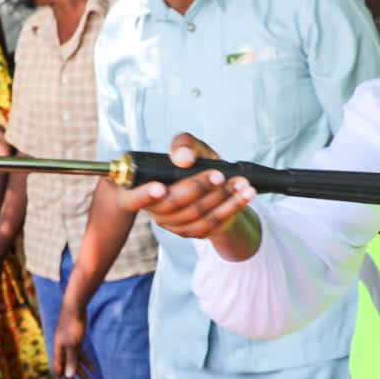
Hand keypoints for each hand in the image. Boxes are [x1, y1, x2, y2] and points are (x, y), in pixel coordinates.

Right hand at [52, 302, 93, 378]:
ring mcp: (70, 346)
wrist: (75, 307)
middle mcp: (63, 351)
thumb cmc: (72, 325)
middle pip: (67, 370)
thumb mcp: (72, 344)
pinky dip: (86, 362)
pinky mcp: (77, 341)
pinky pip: (80, 355)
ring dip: (82, 374)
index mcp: (59, 352)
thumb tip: (70, 375)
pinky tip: (93, 369)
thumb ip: (71, 360)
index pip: (58, 371)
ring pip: (75, 363)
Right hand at [120, 134, 259, 257]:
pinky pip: (214, 222)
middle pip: (175, 204)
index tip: (160, 189)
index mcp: (144, 189)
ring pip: (198, 214)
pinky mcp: (195, 232)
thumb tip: (183, 158)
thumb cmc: (195, 164)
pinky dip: (233, 207)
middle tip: (219, 175)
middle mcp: (156, 211)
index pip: (134, 199)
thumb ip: (184, 145)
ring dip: (223, 197)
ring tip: (241, 183)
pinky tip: (246, 194)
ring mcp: (175, 225)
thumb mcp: (191, 148)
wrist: (215, 184)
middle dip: (199, 188)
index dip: (144, 195)